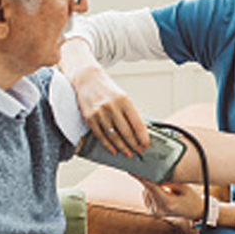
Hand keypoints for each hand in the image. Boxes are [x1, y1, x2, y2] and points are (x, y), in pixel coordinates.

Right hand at [62, 37, 149, 156]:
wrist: (88, 80)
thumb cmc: (108, 90)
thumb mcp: (123, 98)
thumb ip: (130, 114)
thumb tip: (140, 133)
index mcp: (125, 101)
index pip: (137, 124)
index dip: (143, 137)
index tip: (146, 145)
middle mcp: (112, 107)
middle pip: (126, 133)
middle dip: (134, 145)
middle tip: (139, 151)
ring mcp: (100, 113)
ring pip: (114, 137)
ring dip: (122, 148)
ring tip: (129, 154)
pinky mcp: (89, 118)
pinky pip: (101, 136)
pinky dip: (108, 146)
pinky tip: (114, 151)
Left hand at [138, 180, 205, 220]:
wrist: (193, 211)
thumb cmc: (190, 198)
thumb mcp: (183, 187)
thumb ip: (168, 182)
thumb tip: (153, 175)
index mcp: (168, 203)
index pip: (152, 187)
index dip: (142, 178)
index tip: (132, 170)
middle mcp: (159, 209)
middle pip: (148, 189)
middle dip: (152, 181)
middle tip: (161, 178)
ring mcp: (155, 212)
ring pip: (146, 192)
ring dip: (153, 187)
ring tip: (167, 190)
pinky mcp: (152, 212)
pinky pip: (147, 196)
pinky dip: (152, 192)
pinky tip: (162, 194)